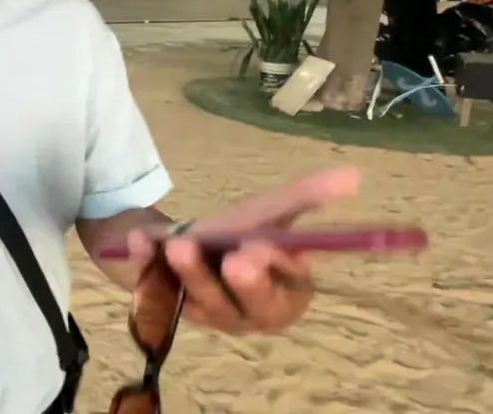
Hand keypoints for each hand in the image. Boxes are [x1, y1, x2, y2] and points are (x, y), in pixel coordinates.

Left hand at [129, 167, 359, 333]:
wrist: (169, 242)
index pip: (289, 291)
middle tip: (236, 258)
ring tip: (179, 244)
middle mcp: (246, 315)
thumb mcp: (266, 214)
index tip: (265, 245)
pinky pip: (151, 291)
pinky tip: (138, 240)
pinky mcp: (160, 308)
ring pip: (201, 301)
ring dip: (191, 273)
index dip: (278, 270)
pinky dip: (143, 264)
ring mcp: (203, 317)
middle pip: (248, 307)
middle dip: (243, 285)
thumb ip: (304, 198)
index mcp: (282, 297)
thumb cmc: (229, 236)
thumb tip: (354, 174)